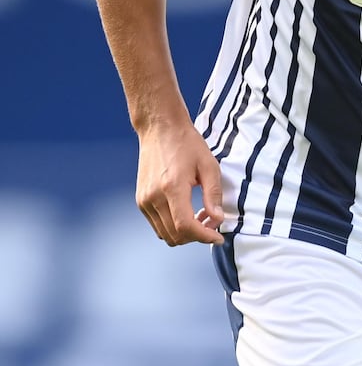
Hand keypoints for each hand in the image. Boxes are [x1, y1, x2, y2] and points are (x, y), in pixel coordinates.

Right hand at [135, 120, 224, 245]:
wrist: (160, 128)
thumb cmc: (186, 143)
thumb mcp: (208, 165)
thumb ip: (213, 194)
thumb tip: (217, 219)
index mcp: (171, 187)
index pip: (185, 226)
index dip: (204, 236)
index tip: (218, 236)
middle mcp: (153, 197)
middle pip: (175, 235)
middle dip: (196, 236)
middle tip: (212, 223)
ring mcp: (143, 200)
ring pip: (165, 234)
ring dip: (184, 233)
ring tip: (200, 217)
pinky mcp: (140, 200)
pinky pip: (157, 225)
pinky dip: (173, 226)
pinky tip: (186, 212)